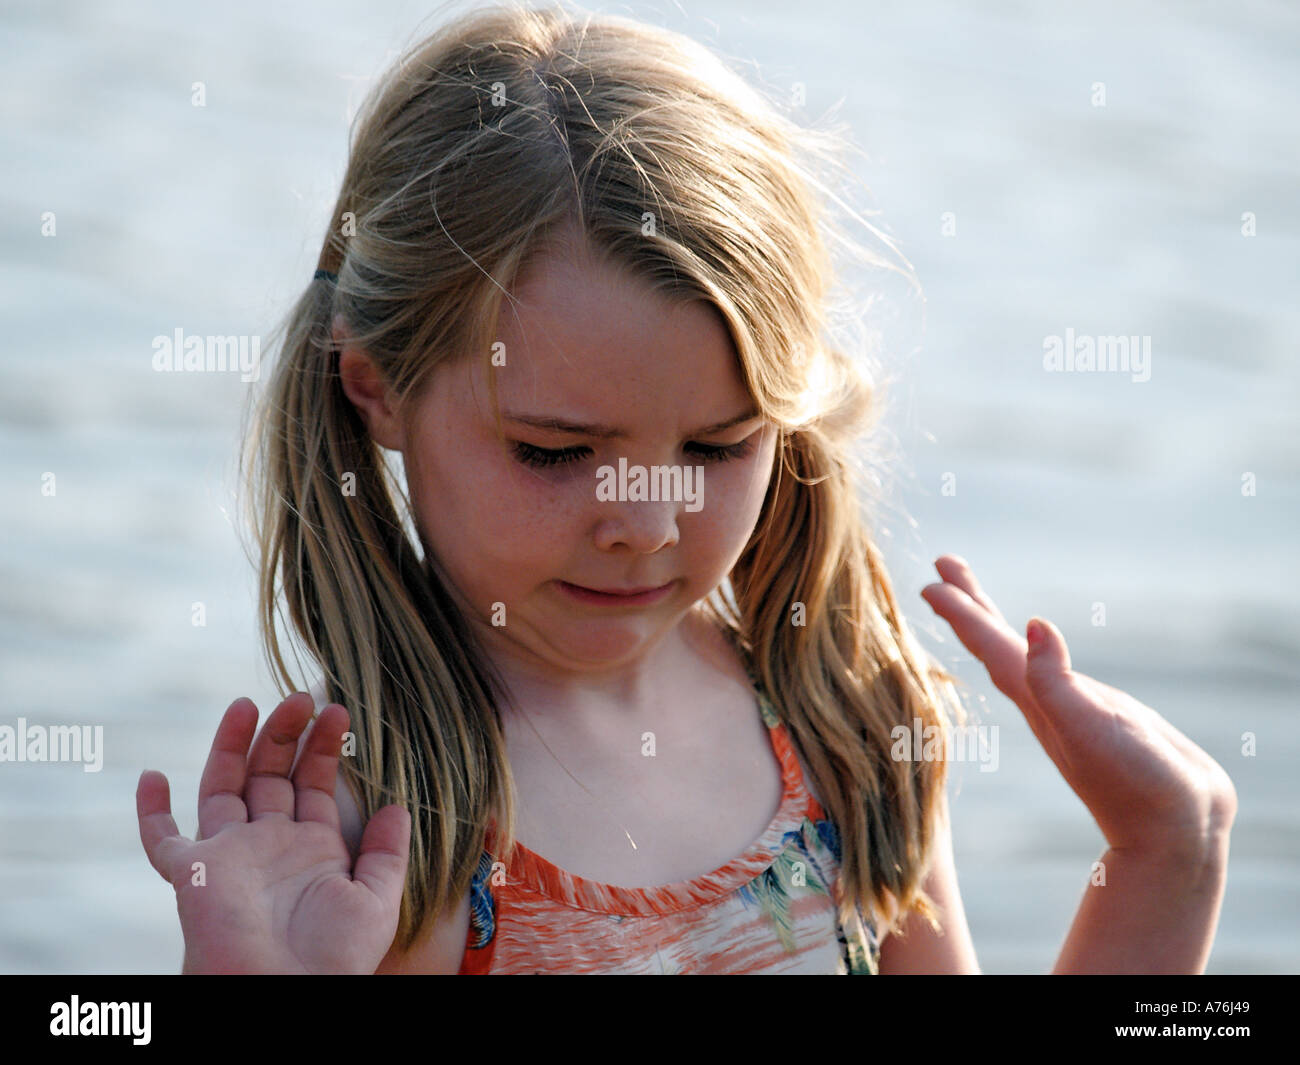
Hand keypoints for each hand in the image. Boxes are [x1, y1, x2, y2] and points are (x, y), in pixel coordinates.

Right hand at [137, 693, 410, 973]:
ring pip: (224, 788)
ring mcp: (229, 857)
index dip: (323, 748)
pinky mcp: (193, 873)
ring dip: (234, 745)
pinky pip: (162, 842)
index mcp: (310, 852)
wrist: (289, 993)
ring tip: (250, 703)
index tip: (337, 712)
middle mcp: (268, 847)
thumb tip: (394, 807)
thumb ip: (385, 852)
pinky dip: (152, 813)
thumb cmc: (335, 959)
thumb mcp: (377, 900)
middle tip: (300, 697)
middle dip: (283, 735)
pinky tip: (152, 776)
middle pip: (269, 776)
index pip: (313, 786)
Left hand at [920, 556, 1236, 861]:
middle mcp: (1042, 700)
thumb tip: (1034, 625)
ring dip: (991, 624)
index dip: (959, 612)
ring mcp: (1067, 708)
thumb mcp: (1088, 726)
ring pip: (1017, 655)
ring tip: (972, 598)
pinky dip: (1035, 651)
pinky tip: (1037, 645)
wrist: (1174, 830)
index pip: (988, 643)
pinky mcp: (1096, 715)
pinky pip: (1048, 671)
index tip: (928, 584)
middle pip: (994, 642)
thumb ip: (1056, 680)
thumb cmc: (1133, 781)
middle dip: (969, 604)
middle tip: (943, 567)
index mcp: (1035, 697)